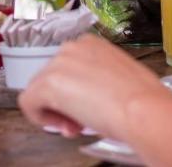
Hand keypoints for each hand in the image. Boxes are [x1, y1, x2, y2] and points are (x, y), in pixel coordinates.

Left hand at [19, 35, 171, 139]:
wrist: (142, 109)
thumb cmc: (142, 98)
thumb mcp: (120, 78)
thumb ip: (101, 81)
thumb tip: (93, 97)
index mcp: (91, 43)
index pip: (69, 68)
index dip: (75, 93)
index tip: (88, 109)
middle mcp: (71, 47)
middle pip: (53, 79)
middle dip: (65, 104)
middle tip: (81, 123)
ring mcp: (58, 64)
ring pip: (40, 90)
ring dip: (56, 112)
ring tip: (76, 127)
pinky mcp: (47, 84)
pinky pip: (28, 102)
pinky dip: (39, 117)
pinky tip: (60, 126)